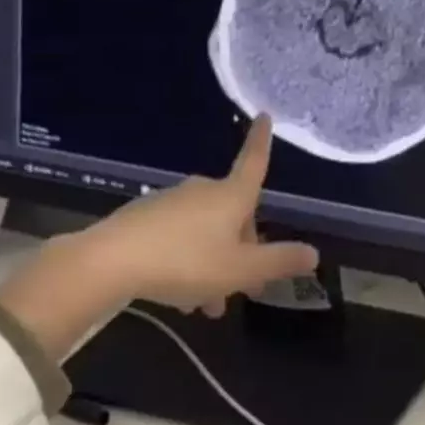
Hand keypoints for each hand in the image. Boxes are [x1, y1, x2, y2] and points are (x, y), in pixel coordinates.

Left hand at [80, 114, 318, 315]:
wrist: (112, 261)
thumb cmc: (186, 262)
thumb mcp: (241, 270)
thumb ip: (279, 262)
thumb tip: (313, 252)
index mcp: (230, 197)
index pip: (254, 163)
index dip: (262, 142)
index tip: (264, 116)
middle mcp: (203, 191)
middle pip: (234, 215)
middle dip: (243, 251)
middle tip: (244, 291)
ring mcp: (171, 202)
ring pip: (206, 233)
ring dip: (215, 266)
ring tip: (206, 308)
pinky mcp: (145, 218)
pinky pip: (179, 238)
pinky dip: (189, 262)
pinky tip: (180, 296)